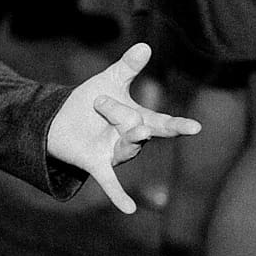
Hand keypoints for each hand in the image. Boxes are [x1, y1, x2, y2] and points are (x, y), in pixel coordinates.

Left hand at [46, 43, 201, 213]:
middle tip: (112, 108)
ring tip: (99, 108)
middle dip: (128, 118)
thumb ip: (128, 67)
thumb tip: (146, 45)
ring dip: (113, 123)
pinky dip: (120, 195)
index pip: (163, 124)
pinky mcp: (97, 164)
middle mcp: (132, 140)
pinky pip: (111, 182)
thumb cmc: (90, 101)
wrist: (58, 118)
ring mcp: (115, 154)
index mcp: (139, 119)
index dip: (178, 126)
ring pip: (126, 145)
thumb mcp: (109, 81)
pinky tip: (130, 210)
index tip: (196, 128)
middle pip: (140, 130)